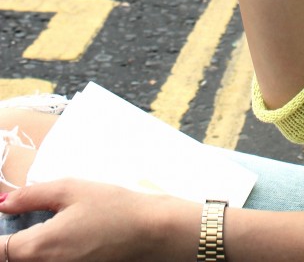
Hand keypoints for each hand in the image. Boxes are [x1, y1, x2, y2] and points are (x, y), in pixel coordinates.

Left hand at [0, 179, 199, 261]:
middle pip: (12, 259)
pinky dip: (46, 255)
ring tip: (44, 231)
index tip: (4, 220)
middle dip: (10, 245)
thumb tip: (4, 203)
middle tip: (21, 225)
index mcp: (39, 247)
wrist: (148, 232)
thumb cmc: (113, 207)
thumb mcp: (71, 190)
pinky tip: (61, 241)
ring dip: (27, 250)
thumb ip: (31, 195)